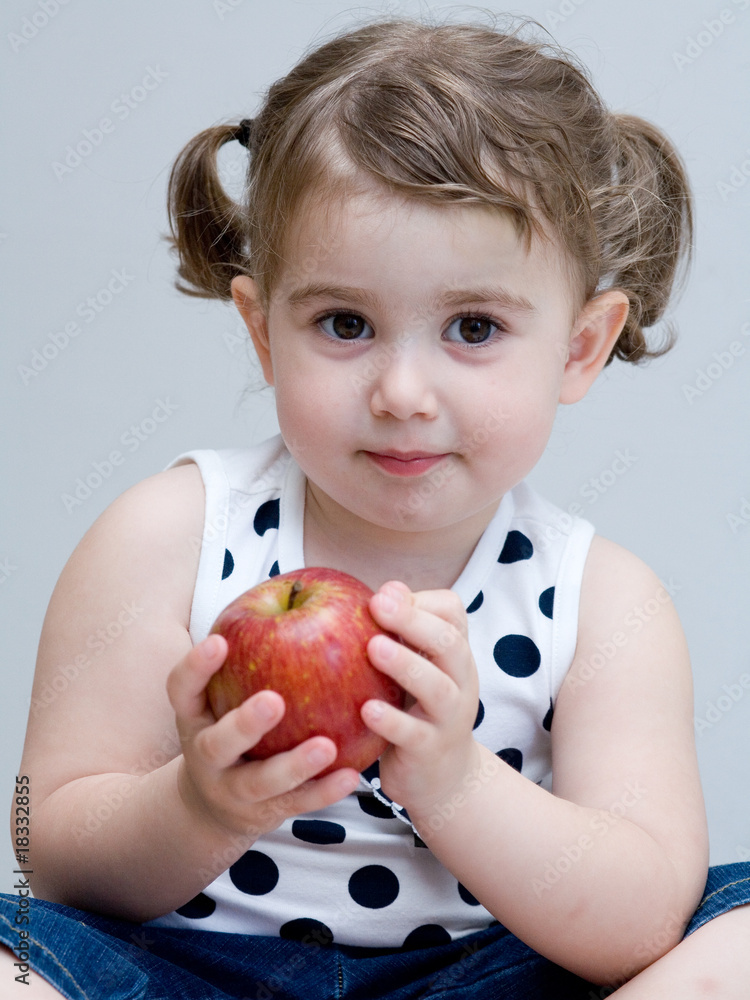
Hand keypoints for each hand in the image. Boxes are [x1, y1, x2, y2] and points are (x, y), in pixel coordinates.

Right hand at [166, 634, 360, 842]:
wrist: (214, 805)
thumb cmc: (232, 723)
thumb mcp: (225, 693)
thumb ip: (251, 652)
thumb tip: (302, 585)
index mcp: (195, 716)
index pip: (181, 689)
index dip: (195, 666)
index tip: (217, 640)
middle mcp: (206, 754)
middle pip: (217, 742)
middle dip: (243, 723)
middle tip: (274, 700)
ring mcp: (232, 789)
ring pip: (259, 782)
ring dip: (293, 765)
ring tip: (327, 746)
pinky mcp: (265, 815)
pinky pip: (296, 805)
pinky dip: (324, 792)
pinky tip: (353, 775)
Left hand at [363, 582, 481, 818]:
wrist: (442, 778)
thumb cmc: (417, 709)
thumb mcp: (415, 666)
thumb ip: (401, 631)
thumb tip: (385, 590)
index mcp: (454, 653)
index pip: (452, 613)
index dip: (420, 601)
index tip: (382, 596)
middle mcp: (460, 680)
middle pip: (449, 642)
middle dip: (413, 620)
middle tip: (376, 606)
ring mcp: (449, 717)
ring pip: (437, 687)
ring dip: (406, 665)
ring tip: (373, 648)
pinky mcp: (431, 751)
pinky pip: (415, 734)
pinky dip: (392, 721)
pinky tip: (366, 710)